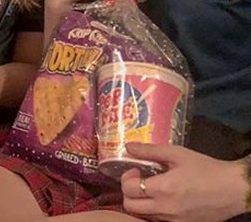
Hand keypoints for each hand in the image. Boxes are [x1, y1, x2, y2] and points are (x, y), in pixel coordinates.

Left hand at [121, 143, 246, 221]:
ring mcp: (174, 221)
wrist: (233, 189)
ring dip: (141, 202)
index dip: (127, 177)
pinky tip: (162, 199)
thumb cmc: (205, 169)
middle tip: (140, 180)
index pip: (129, 189)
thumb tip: (128, 146)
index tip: (137, 169)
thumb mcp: (177, 154)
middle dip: (129, 191)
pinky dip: (153, 211)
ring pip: (143, 215)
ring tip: (151, 188)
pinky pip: (158, 221)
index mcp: (163, 189)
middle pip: (130, 206)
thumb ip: (149, 151)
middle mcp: (166, 209)